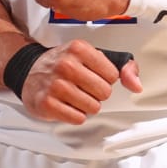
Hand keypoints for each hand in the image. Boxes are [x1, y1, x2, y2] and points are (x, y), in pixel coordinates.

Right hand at [16, 40, 141, 126]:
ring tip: (74, 96)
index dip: (106, 79)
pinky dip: (75, 115)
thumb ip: (122, 67)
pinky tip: (66, 104)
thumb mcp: (92, 56)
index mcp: (79, 48)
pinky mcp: (47, 104)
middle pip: (104, 92)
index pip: (113, 75)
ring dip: (86, 105)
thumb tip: (137, 85)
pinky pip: (78, 118)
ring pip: (93, 107)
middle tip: (83, 87)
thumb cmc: (64, 64)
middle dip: (97, 93)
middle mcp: (66, 65)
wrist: (29, 71)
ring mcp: (55, 85)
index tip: (93, 75)